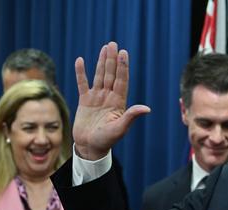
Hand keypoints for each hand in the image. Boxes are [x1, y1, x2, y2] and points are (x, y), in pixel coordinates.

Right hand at [73, 41, 150, 159]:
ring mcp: (97, 98)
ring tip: (104, 47)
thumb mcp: (120, 128)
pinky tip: (80, 60)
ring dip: (101, 62)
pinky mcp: (85, 101)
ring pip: (99, 76)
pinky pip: (82, 84)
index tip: (124, 53)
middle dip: (112, 59)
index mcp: (119, 103)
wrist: (90, 147)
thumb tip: (147, 108)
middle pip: (111, 74)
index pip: (121, 81)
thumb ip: (131, 116)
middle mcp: (109, 97)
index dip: (123, 67)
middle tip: (113, 44)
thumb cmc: (106, 141)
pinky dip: (81, 73)